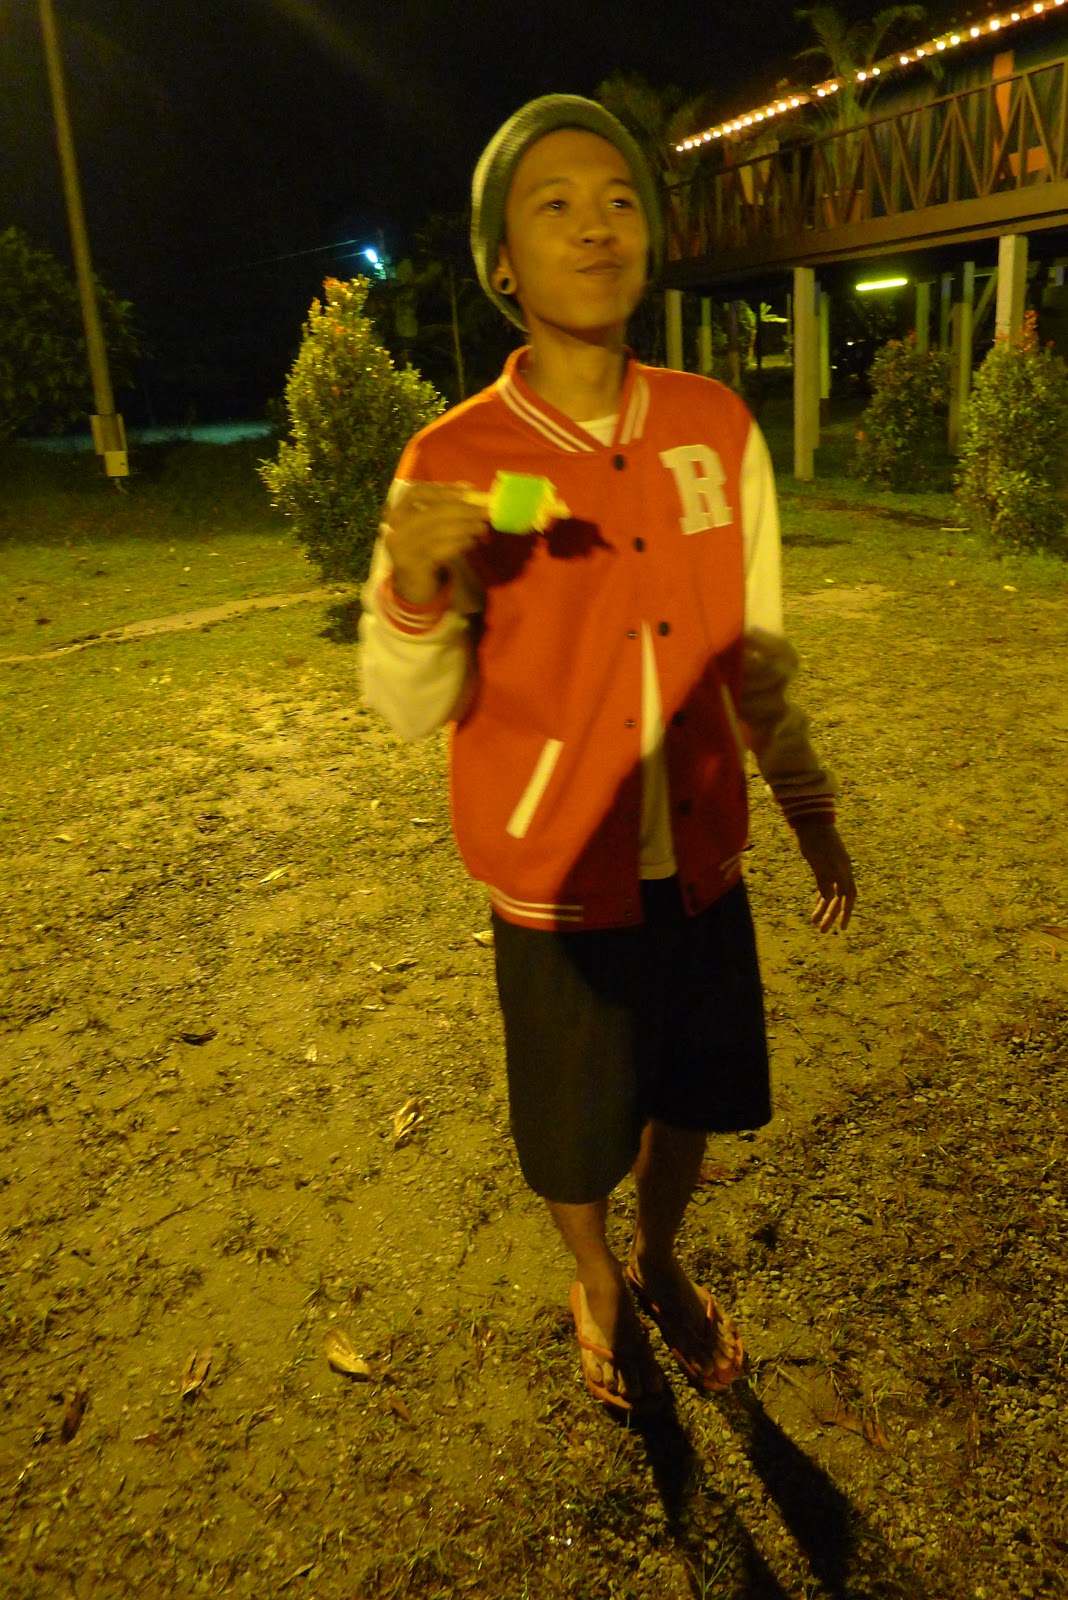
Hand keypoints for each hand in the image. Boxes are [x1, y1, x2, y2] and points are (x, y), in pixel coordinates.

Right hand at [383, 482, 486, 603]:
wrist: (413, 586)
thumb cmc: (424, 550)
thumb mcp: (430, 527)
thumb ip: (445, 507)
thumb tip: (469, 489)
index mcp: (397, 514)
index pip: (415, 493)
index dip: (440, 489)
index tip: (466, 492)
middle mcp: (396, 530)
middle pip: (433, 512)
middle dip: (464, 510)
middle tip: (485, 511)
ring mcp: (403, 550)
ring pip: (440, 531)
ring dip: (466, 528)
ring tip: (483, 527)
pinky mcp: (416, 567)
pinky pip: (442, 550)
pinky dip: (460, 544)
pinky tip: (473, 542)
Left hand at [794, 821, 855, 931]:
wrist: (811, 820)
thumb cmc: (814, 839)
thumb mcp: (817, 859)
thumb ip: (823, 878)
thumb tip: (828, 898)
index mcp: (843, 869)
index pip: (848, 896)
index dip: (846, 912)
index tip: (842, 927)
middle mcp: (841, 871)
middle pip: (839, 898)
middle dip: (832, 915)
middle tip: (822, 931)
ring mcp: (833, 869)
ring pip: (831, 894)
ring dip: (824, 909)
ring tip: (814, 923)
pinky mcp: (824, 866)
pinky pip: (825, 886)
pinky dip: (821, 897)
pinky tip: (816, 906)